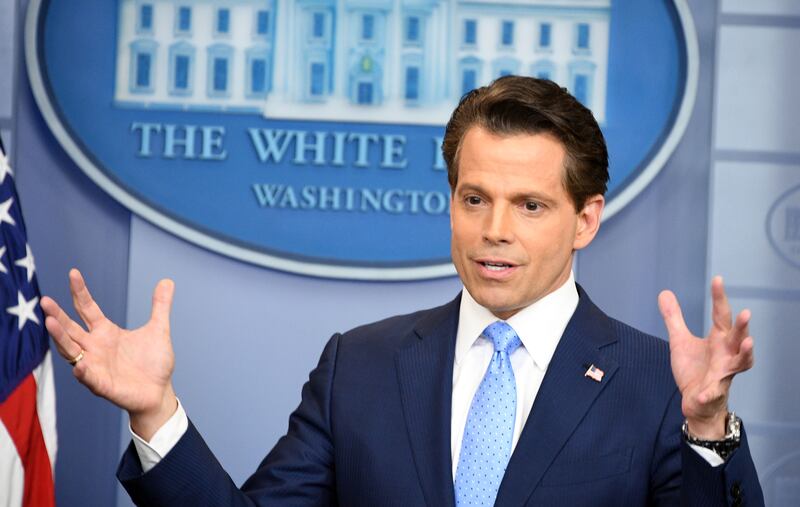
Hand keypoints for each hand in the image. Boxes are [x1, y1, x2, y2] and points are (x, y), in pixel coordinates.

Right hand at [41, 269, 177, 439]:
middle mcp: (95, 347)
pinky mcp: (102, 384)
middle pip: (70, 329)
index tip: (73, 272)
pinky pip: (88, 377)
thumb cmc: (154, 363)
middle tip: (45, 301)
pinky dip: (83, 371)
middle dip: (57, 315)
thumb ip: (160, 306)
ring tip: (50, 323)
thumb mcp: (158, 329)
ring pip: (71, 351)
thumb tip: (168, 280)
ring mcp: (96, 366)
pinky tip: (79, 363)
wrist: (159, 392)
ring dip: (61, 338)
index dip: (80, 291)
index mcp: (106, 332)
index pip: (87, 308)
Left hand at [658, 276, 753, 438]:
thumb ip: (674, 318)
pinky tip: (703, 392)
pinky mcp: (714, 392)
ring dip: (745, 353)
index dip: (720, 298)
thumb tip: (664, 293)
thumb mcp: (680, 341)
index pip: (721, 315)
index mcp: (719, 340)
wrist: (698, 401)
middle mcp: (726, 354)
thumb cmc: (695, 369)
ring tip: (748, 343)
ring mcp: (723, 373)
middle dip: (742, 326)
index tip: (718, 279)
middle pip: (738, 337)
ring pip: (740, 362)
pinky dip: (709, 392)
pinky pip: (714, 392)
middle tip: (745, 312)